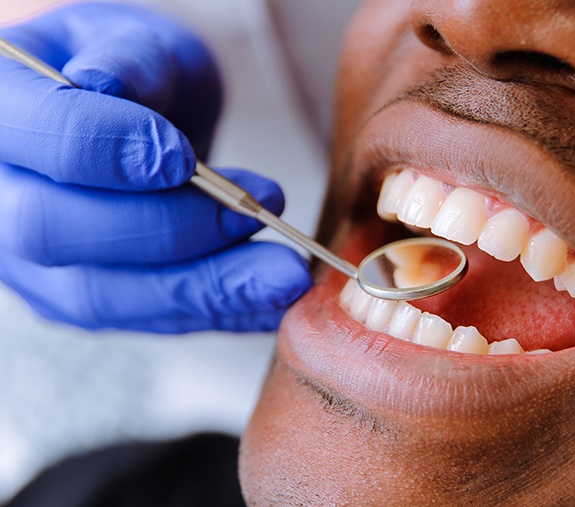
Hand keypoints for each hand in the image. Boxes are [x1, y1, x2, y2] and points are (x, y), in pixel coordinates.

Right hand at [0, 3, 311, 332]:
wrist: (133, 122)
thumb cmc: (135, 74)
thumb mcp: (136, 42)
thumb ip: (127, 61)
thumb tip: (106, 88)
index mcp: (3, 116)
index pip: (40, 143)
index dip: (110, 152)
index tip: (183, 158)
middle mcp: (1, 199)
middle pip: (58, 233)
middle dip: (168, 229)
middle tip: (255, 212)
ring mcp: (32, 261)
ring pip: (104, 295)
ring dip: (205, 290)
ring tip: (284, 276)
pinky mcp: (83, 298)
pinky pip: (144, 319)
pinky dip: (214, 312)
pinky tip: (268, 301)